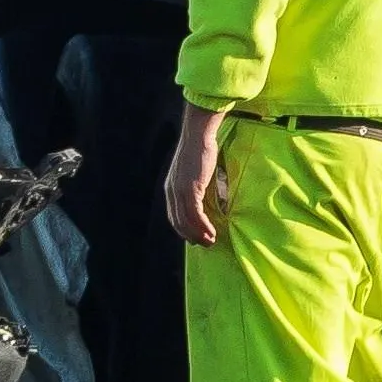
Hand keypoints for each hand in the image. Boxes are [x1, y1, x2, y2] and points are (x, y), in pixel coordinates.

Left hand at [161, 109, 235, 248]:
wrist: (197, 136)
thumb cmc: (198, 151)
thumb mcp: (192, 173)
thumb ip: (194, 186)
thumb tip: (203, 198)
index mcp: (170, 189)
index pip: (174, 216)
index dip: (184, 230)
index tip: (195, 239)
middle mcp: (172, 192)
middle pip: (179, 222)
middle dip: (192, 236)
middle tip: (205, 244)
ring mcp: (180, 191)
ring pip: (187, 221)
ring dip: (200, 234)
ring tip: (211, 241)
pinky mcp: (191, 189)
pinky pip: (196, 214)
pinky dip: (204, 226)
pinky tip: (212, 232)